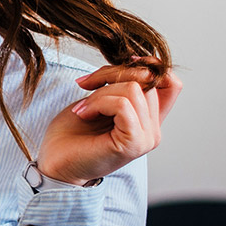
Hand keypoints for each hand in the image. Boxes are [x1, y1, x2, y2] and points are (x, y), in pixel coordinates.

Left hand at [36, 59, 181, 184]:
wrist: (55, 164)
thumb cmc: (72, 134)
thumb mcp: (99, 99)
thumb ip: (121, 85)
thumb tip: (134, 61)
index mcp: (147, 119)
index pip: (170, 82)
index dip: (149, 66)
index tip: (118, 66)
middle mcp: (153, 129)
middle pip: (147, 79)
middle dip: (111, 74)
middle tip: (85, 85)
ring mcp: (146, 137)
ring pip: (133, 89)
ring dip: (100, 92)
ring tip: (83, 108)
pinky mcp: (134, 143)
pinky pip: (122, 105)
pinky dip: (98, 103)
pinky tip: (83, 114)